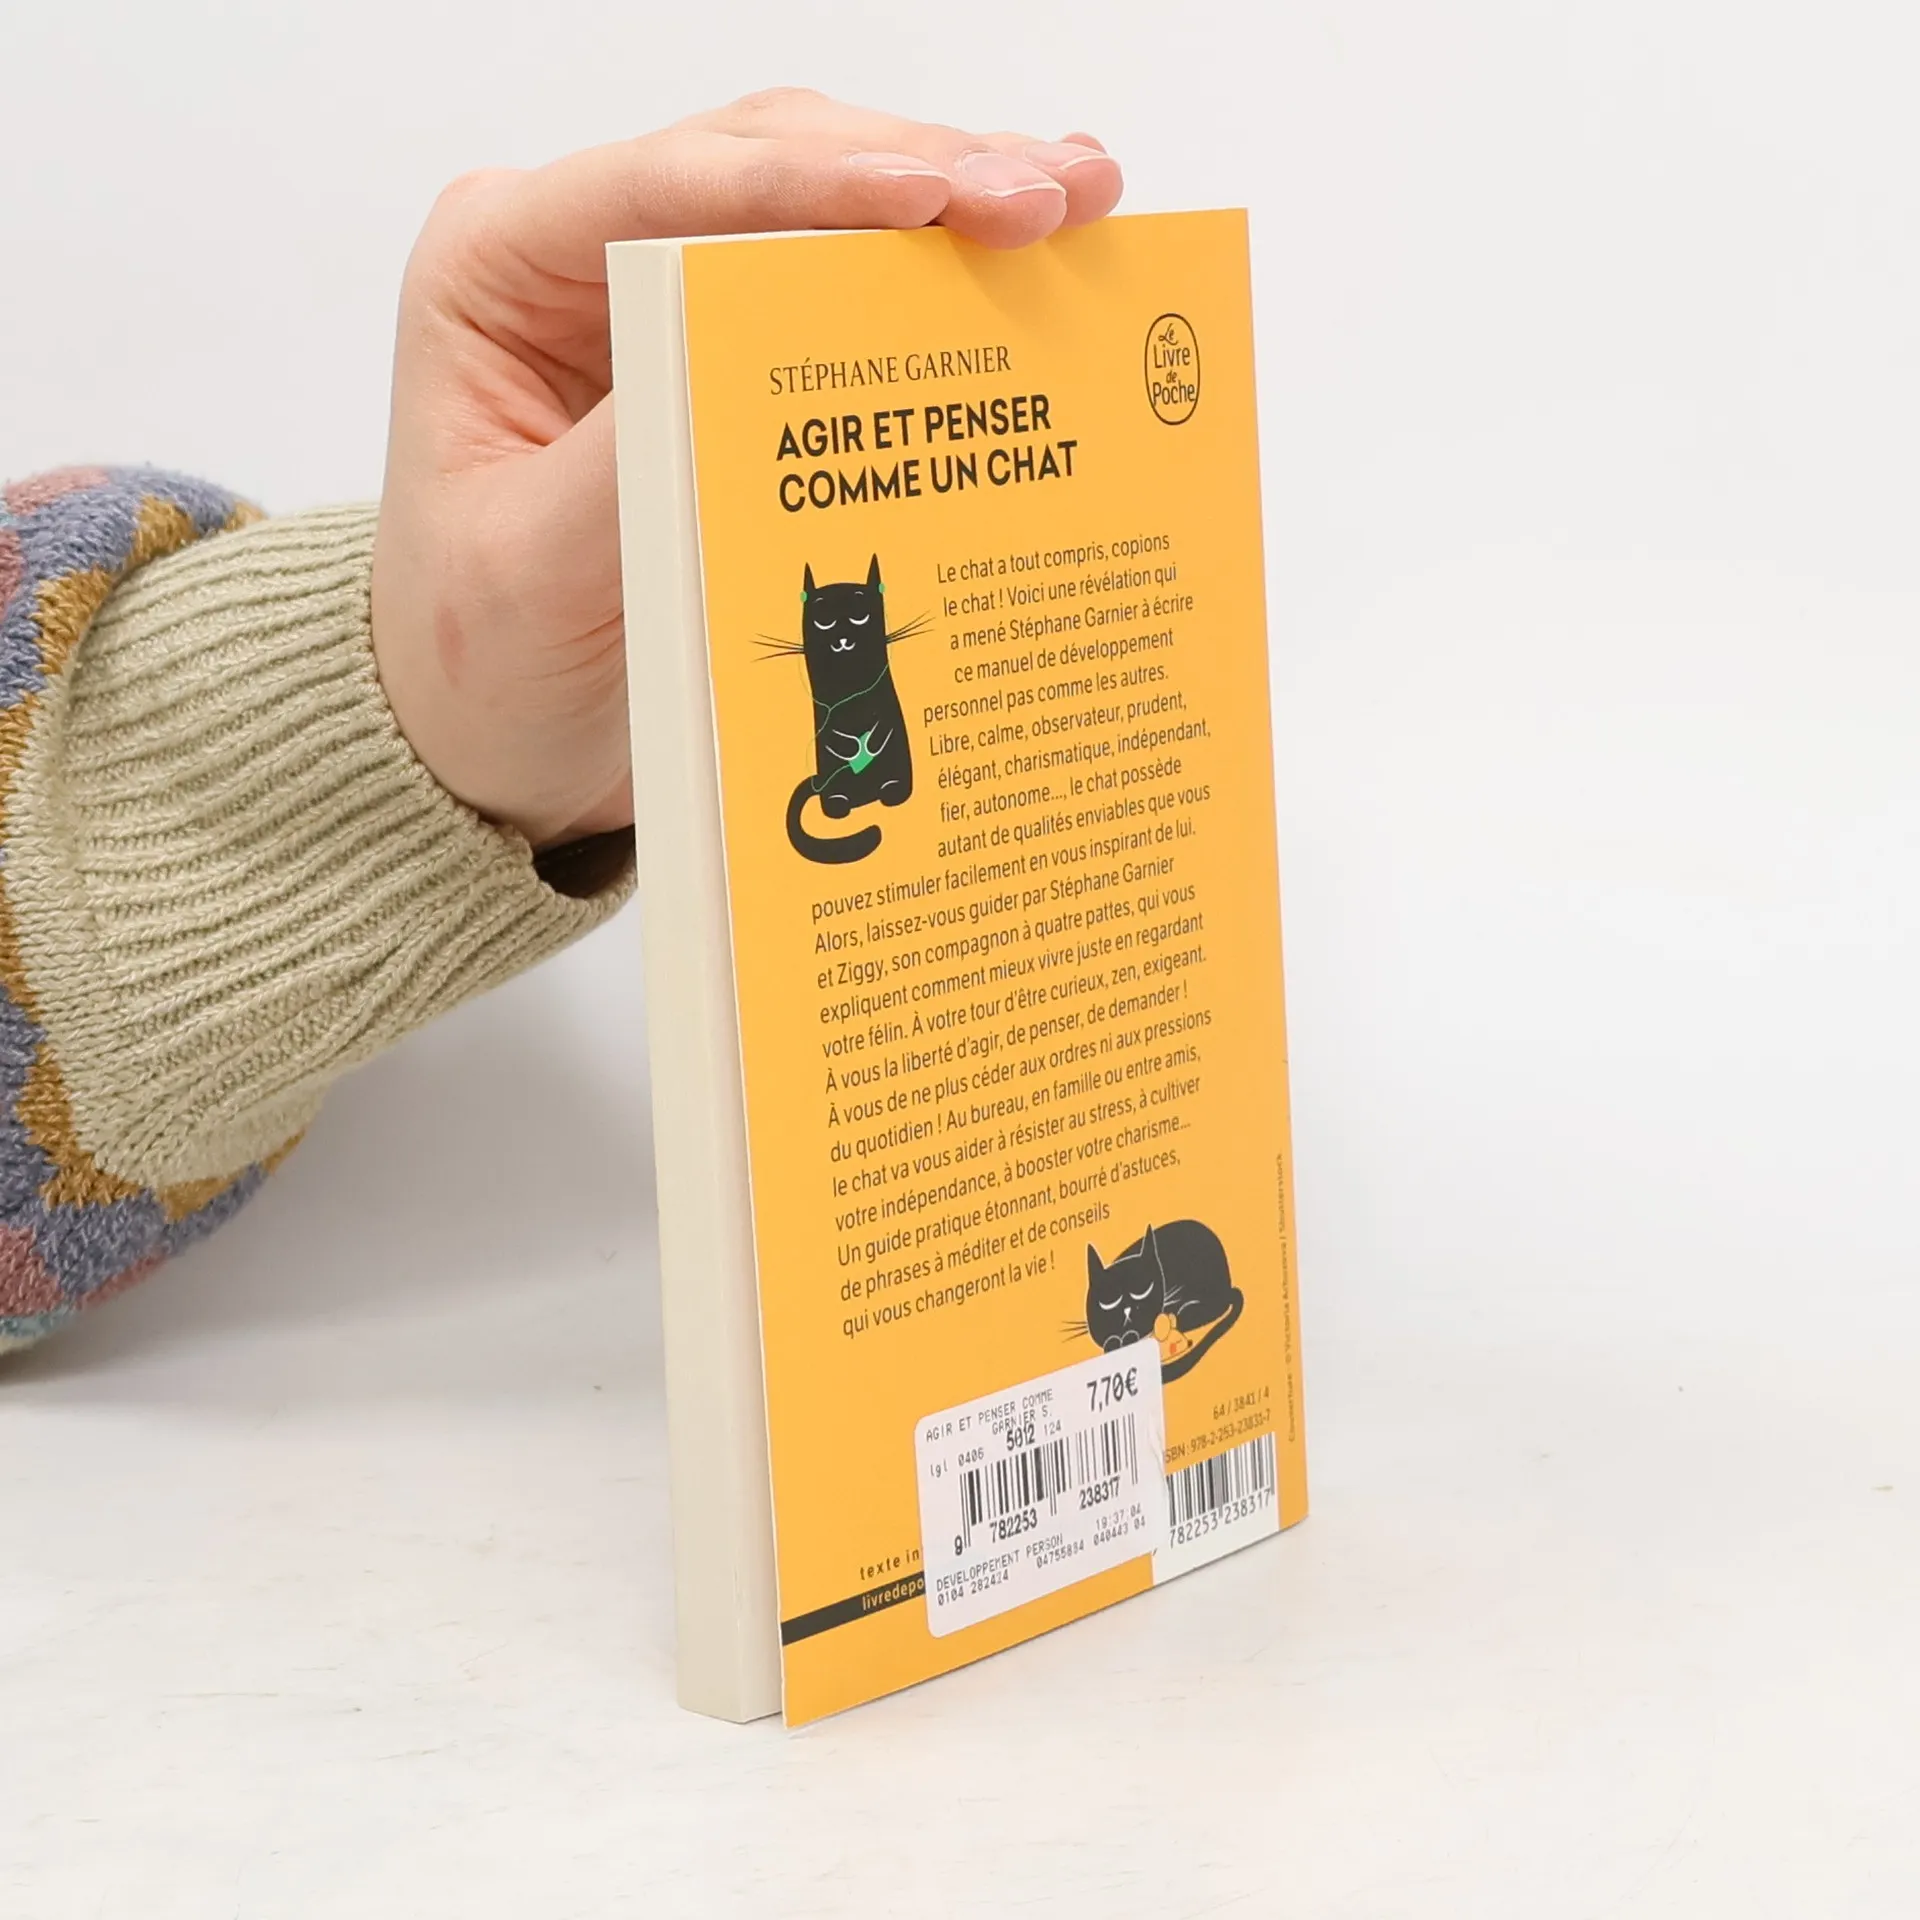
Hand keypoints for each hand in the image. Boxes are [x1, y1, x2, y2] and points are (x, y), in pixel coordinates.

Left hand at [370, 90, 1123, 847]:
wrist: (493, 737)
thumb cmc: (481, 658)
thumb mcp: (538, 571)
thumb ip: (637, 459)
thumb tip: (762, 371)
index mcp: (501, 268)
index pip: (670, 188)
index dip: (813, 183)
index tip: (937, 200)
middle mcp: (581, 252)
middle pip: (768, 164)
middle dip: (921, 172)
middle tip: (1056, 197)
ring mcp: (659, 294)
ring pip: (823, 202)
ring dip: (952, 199)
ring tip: (1082, 198)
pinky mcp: (728, 355)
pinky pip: (844, 289)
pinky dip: (940, 272)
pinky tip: (1035, 256)